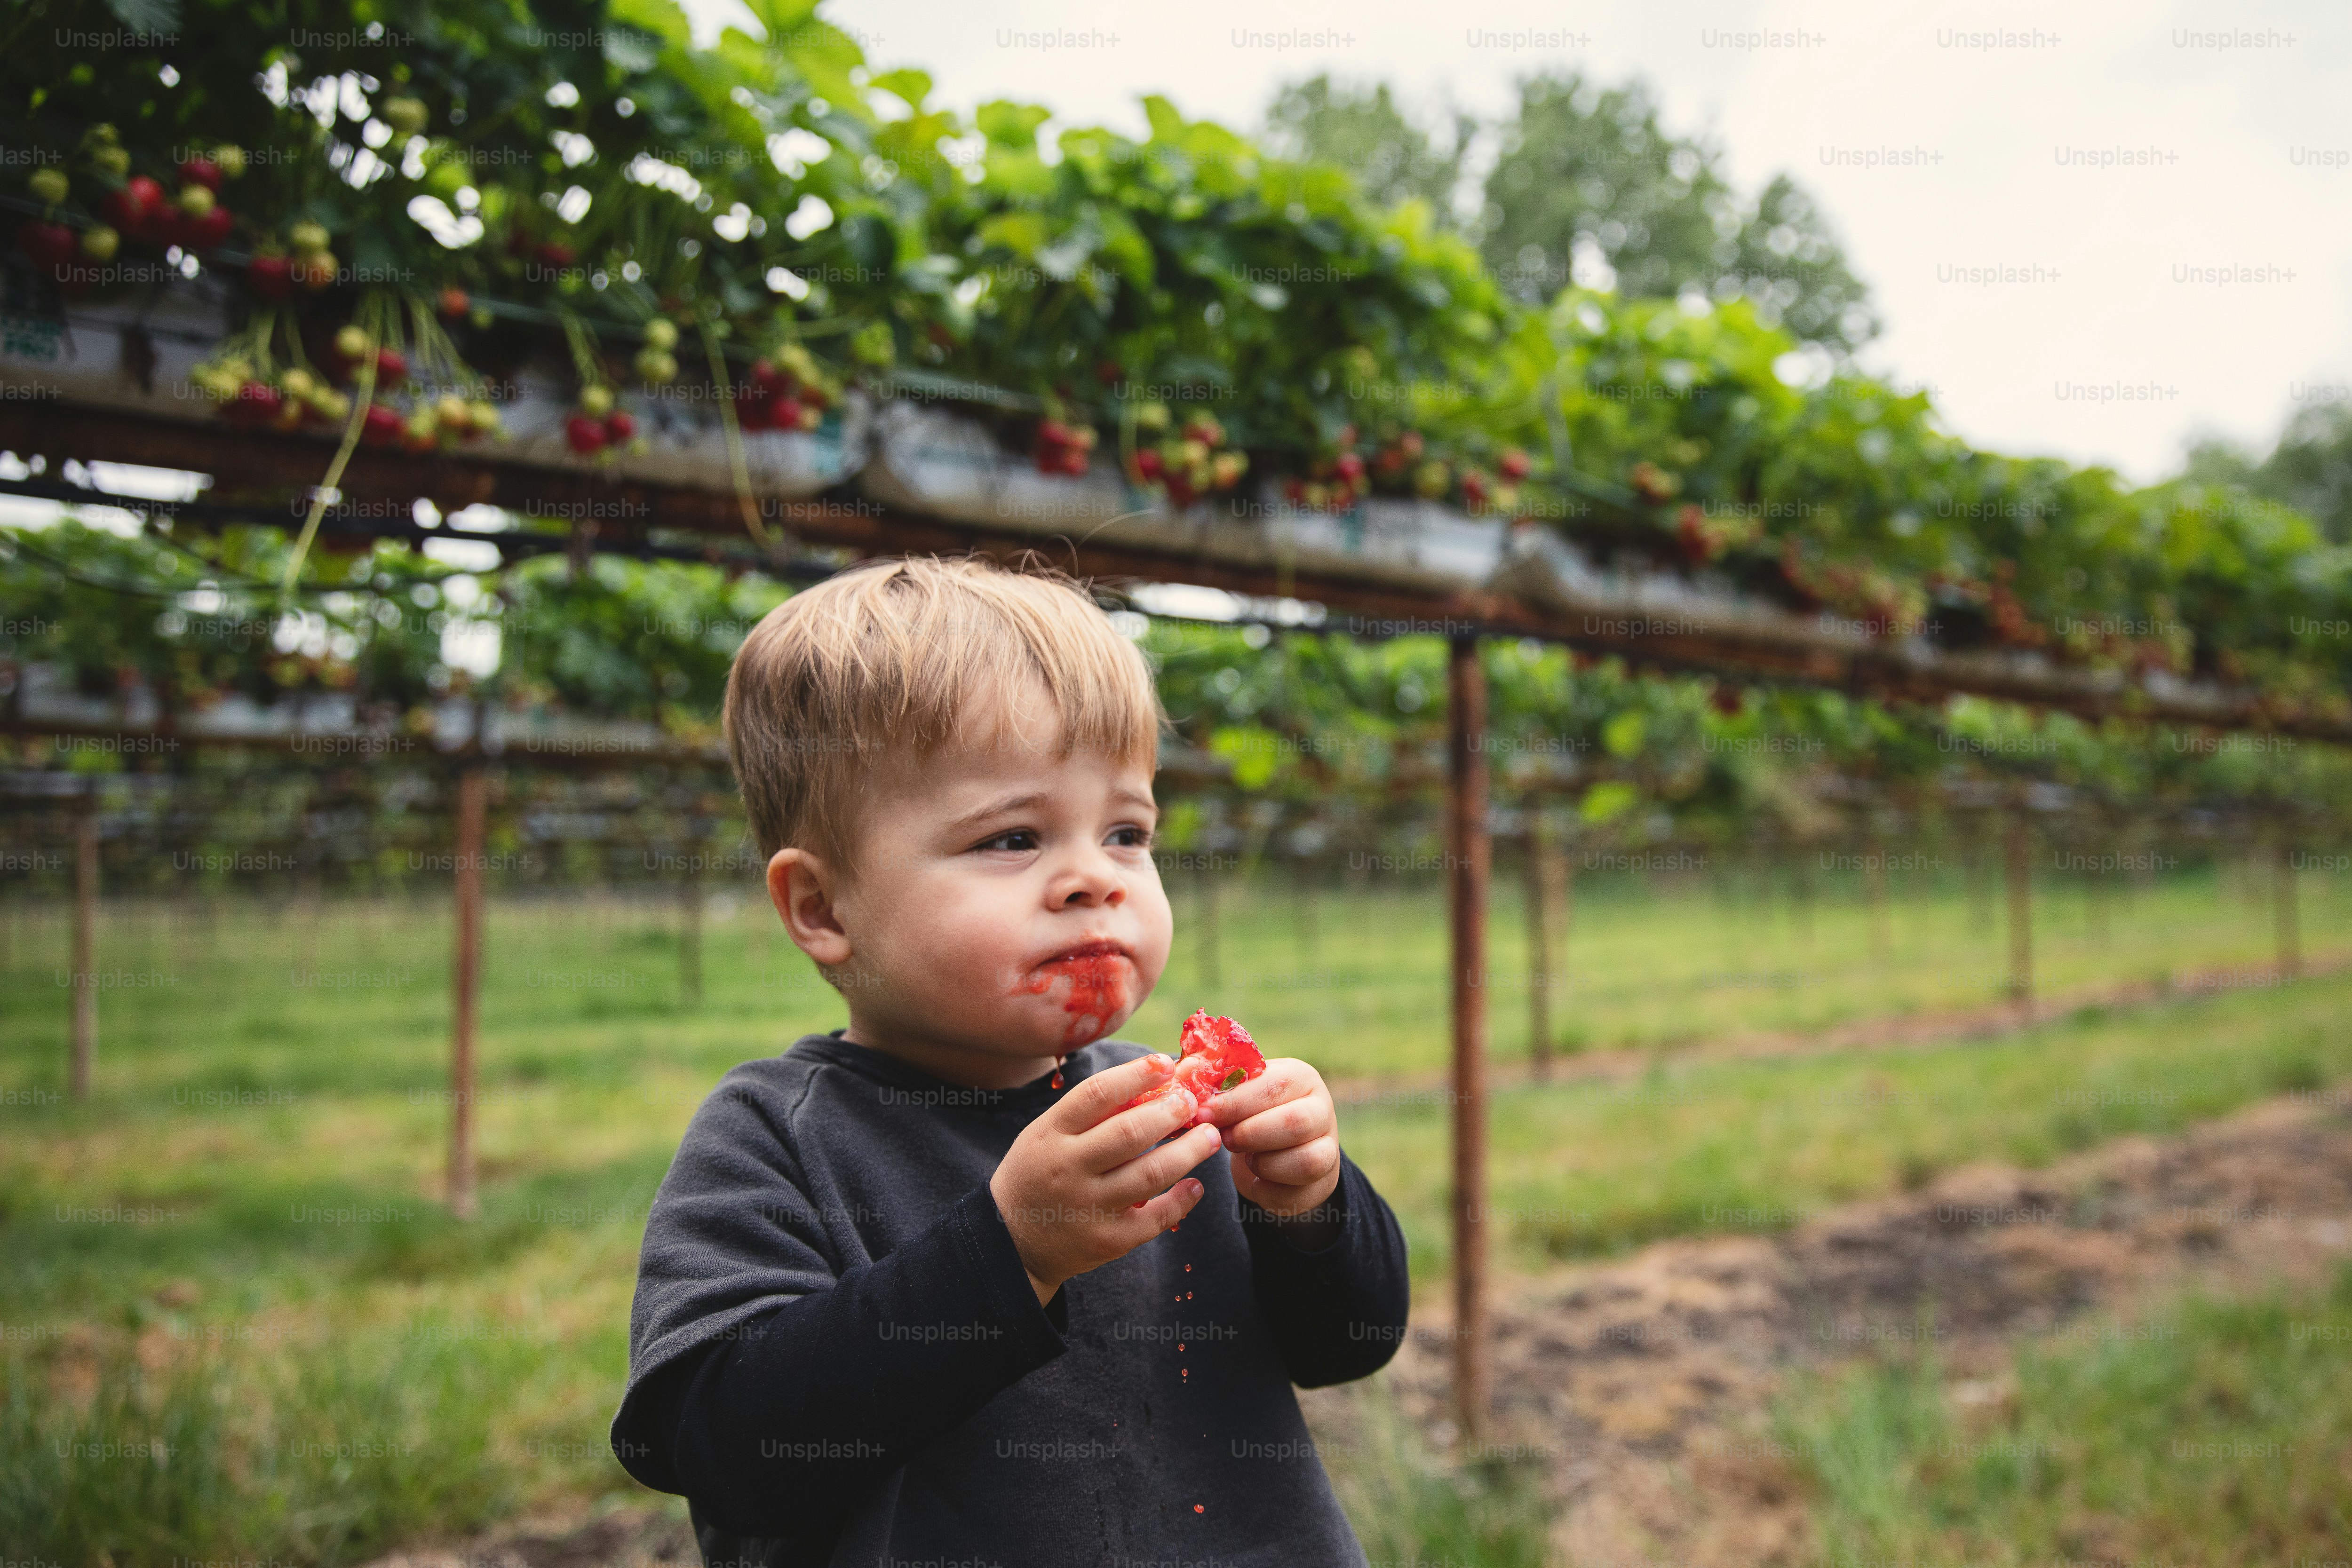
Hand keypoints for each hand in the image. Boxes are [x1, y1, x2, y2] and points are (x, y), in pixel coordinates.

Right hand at [988, 1053, 1219, 1304]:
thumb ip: (1094, 1110)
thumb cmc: (1040, 1171)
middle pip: (1130, 1133)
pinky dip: (1182, 1199)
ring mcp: (1088, 1207)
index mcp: (1051, 1133)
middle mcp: (1069, 1169)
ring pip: (1151, 1175)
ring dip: (1189, 1152)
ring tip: (1210, 1136)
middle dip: (1171, 1111)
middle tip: (1193, 1101)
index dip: (1136, 1075)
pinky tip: (1195, 1184)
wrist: (1012, 1240)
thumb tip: (1159, 1076)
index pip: (1097, 1094)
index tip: (1166, 1063)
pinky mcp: (1107, 1241)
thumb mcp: (1049, 1133)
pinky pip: (1156, 1219)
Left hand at [1203, 1058, 1341, 1234]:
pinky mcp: (1322, 1184)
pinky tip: (1253, 1178)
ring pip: (1306, 1162)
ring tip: (1245, 1157)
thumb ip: (1212, 1083)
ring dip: (1264, 1163)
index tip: (1203, 1113)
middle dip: (1251, 1134)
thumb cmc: (1250, 1112)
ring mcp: (1328, 1149)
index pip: (1273, 1085)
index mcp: (1300, 1077)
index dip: (1235, 1102)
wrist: (1278, 1147)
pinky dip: (1265, 1190)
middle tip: (1224, 1139)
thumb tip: (1184, 1074)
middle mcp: (1322, 1110)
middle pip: (1295, 1123)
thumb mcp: (1236, 1091)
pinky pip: (1294, 1194)